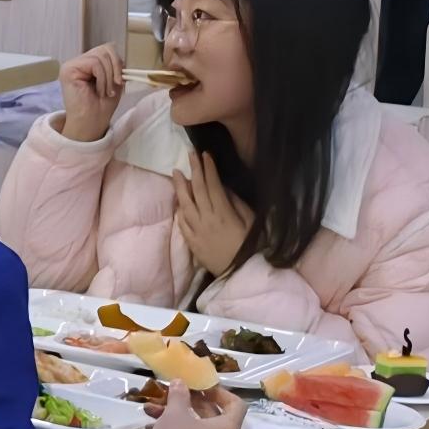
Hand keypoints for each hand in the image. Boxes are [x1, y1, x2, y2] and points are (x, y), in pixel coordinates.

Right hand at [56, 45, 123, 143]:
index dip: (118, 62)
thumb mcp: (114, 82)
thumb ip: (116, 66)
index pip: (107, 49)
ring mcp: (71, 65)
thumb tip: (122, 57)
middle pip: (105, 49)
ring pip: (100, 56)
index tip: (120, 81)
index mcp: (88, 64)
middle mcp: (78, 62)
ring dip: (108, 77)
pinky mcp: (68, 70)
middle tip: (114, 86)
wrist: (91, 123)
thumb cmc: (101, 107)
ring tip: (104, 92)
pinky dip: (102, 79)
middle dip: (115, 69)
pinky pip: (94, 64)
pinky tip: (98, 91)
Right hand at [147, 382, 246, 428]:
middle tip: (174, 393)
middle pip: (215, 416)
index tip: (200, 386)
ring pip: (199, 428)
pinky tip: (152, 427)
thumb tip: (181, 383)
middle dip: (192, 402)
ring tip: (152, 410)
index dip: (220, 392)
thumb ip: (180, 395)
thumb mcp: (175, 414)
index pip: (237, 405)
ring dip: (178, 415)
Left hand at [171, 155, 257, 283]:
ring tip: (176, 172)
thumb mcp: (252, 223)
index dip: (208, 169)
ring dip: (180, 187)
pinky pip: (182, 223)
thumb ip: (237, 204)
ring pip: (185, 204)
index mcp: (224, 213)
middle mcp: (207, 219)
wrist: (242, 274)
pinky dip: (180, 209)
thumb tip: (225, 188)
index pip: (213, 185)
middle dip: (194, 170)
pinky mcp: (192, 242)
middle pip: (197, 190)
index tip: (205, 155)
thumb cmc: (252, 247)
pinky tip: (178, 201)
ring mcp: (197, 231)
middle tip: (190, 154)